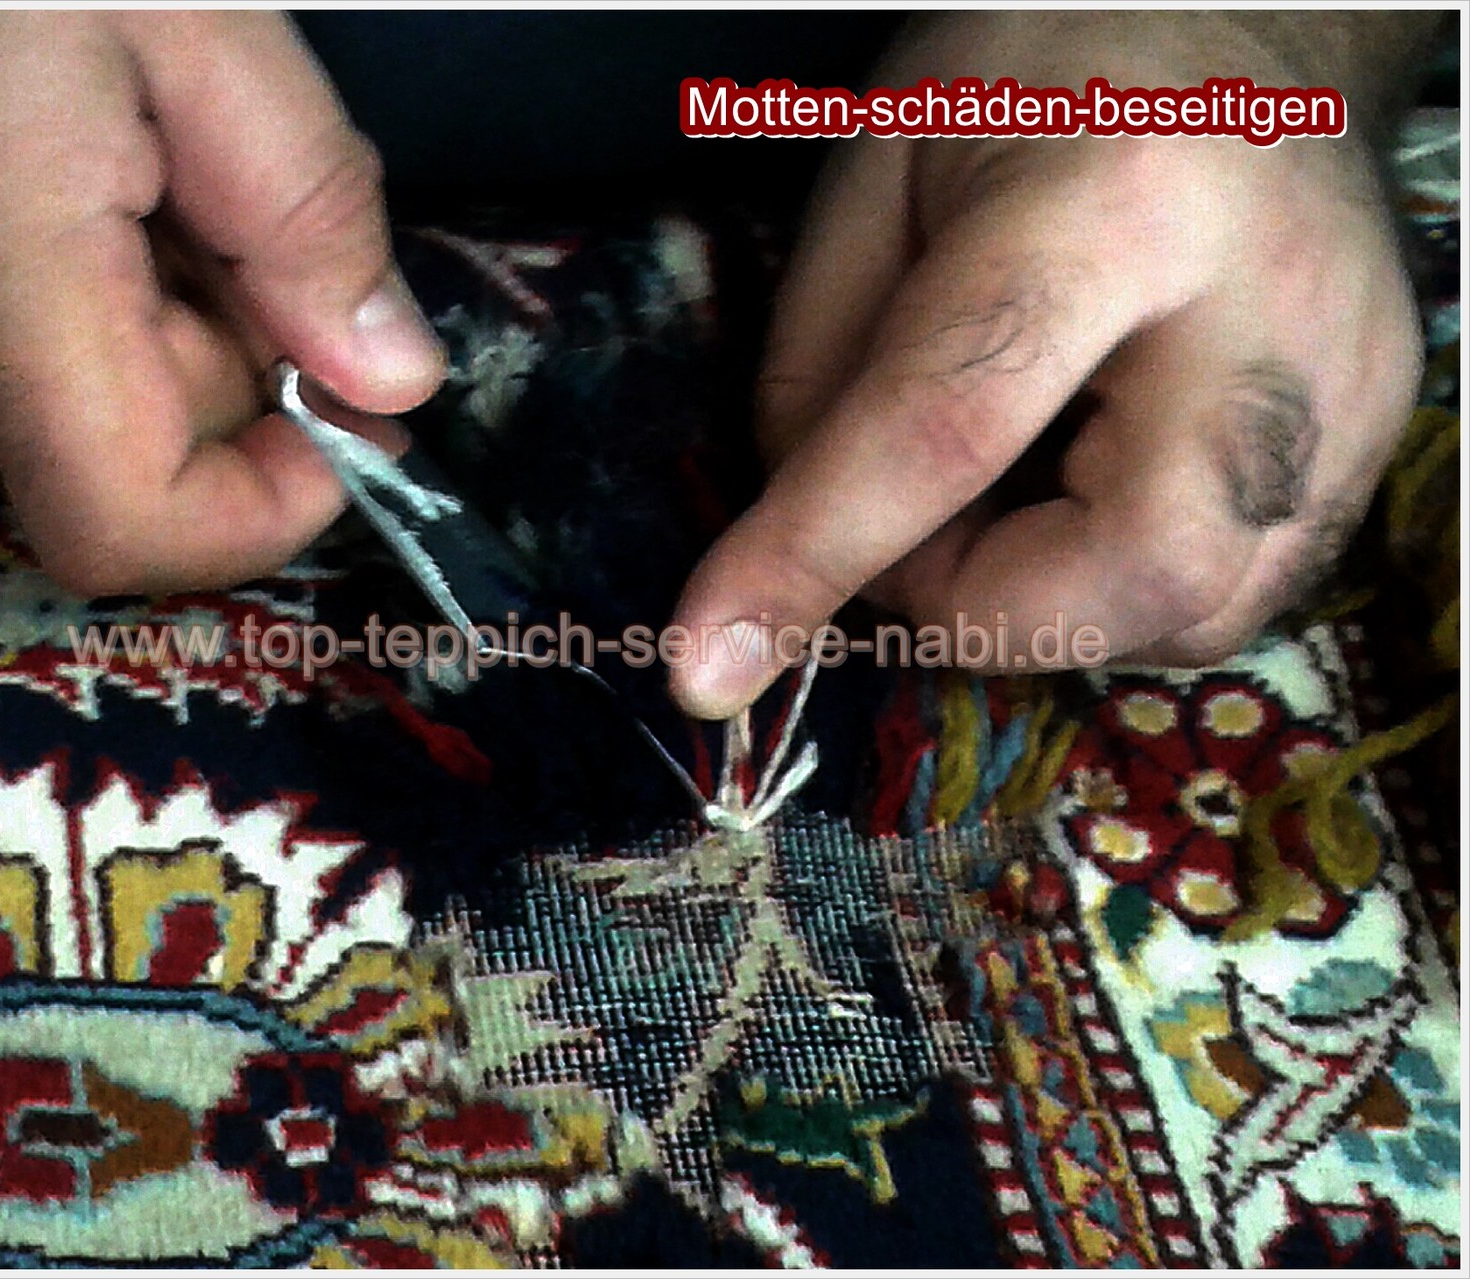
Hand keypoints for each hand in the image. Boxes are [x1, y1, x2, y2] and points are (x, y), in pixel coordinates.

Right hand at [0, 11, 445, 593]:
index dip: (257, 516)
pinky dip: (85, 298)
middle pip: (130, 453)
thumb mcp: (199, 25)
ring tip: (145, 162)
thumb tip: (387, 381)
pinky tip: (77, 177)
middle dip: (233, 360)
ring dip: (161, 317)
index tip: (339, 432)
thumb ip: (308, 211)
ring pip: (75, 405)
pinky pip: (7, 358)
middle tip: (239, 209)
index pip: (124, 521)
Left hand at [669, 11, 1429, 718]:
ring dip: (1052, 608)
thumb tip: (796, 560)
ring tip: (1012, 491)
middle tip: (918, 532)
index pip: (947, 423)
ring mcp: (1350, 393)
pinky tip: (1089, 486)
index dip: (813, 556)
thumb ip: (819, 372)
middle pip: (1134, 571)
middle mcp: (1269, 317)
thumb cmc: (1035, 86)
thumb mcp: (873, 182)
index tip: (707, 662)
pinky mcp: (1375, 446)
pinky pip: (1233, 601)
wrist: (1240, 44)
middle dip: (982, 606)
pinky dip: (1117, 591)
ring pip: (1196, 619)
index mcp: (1118, 203)